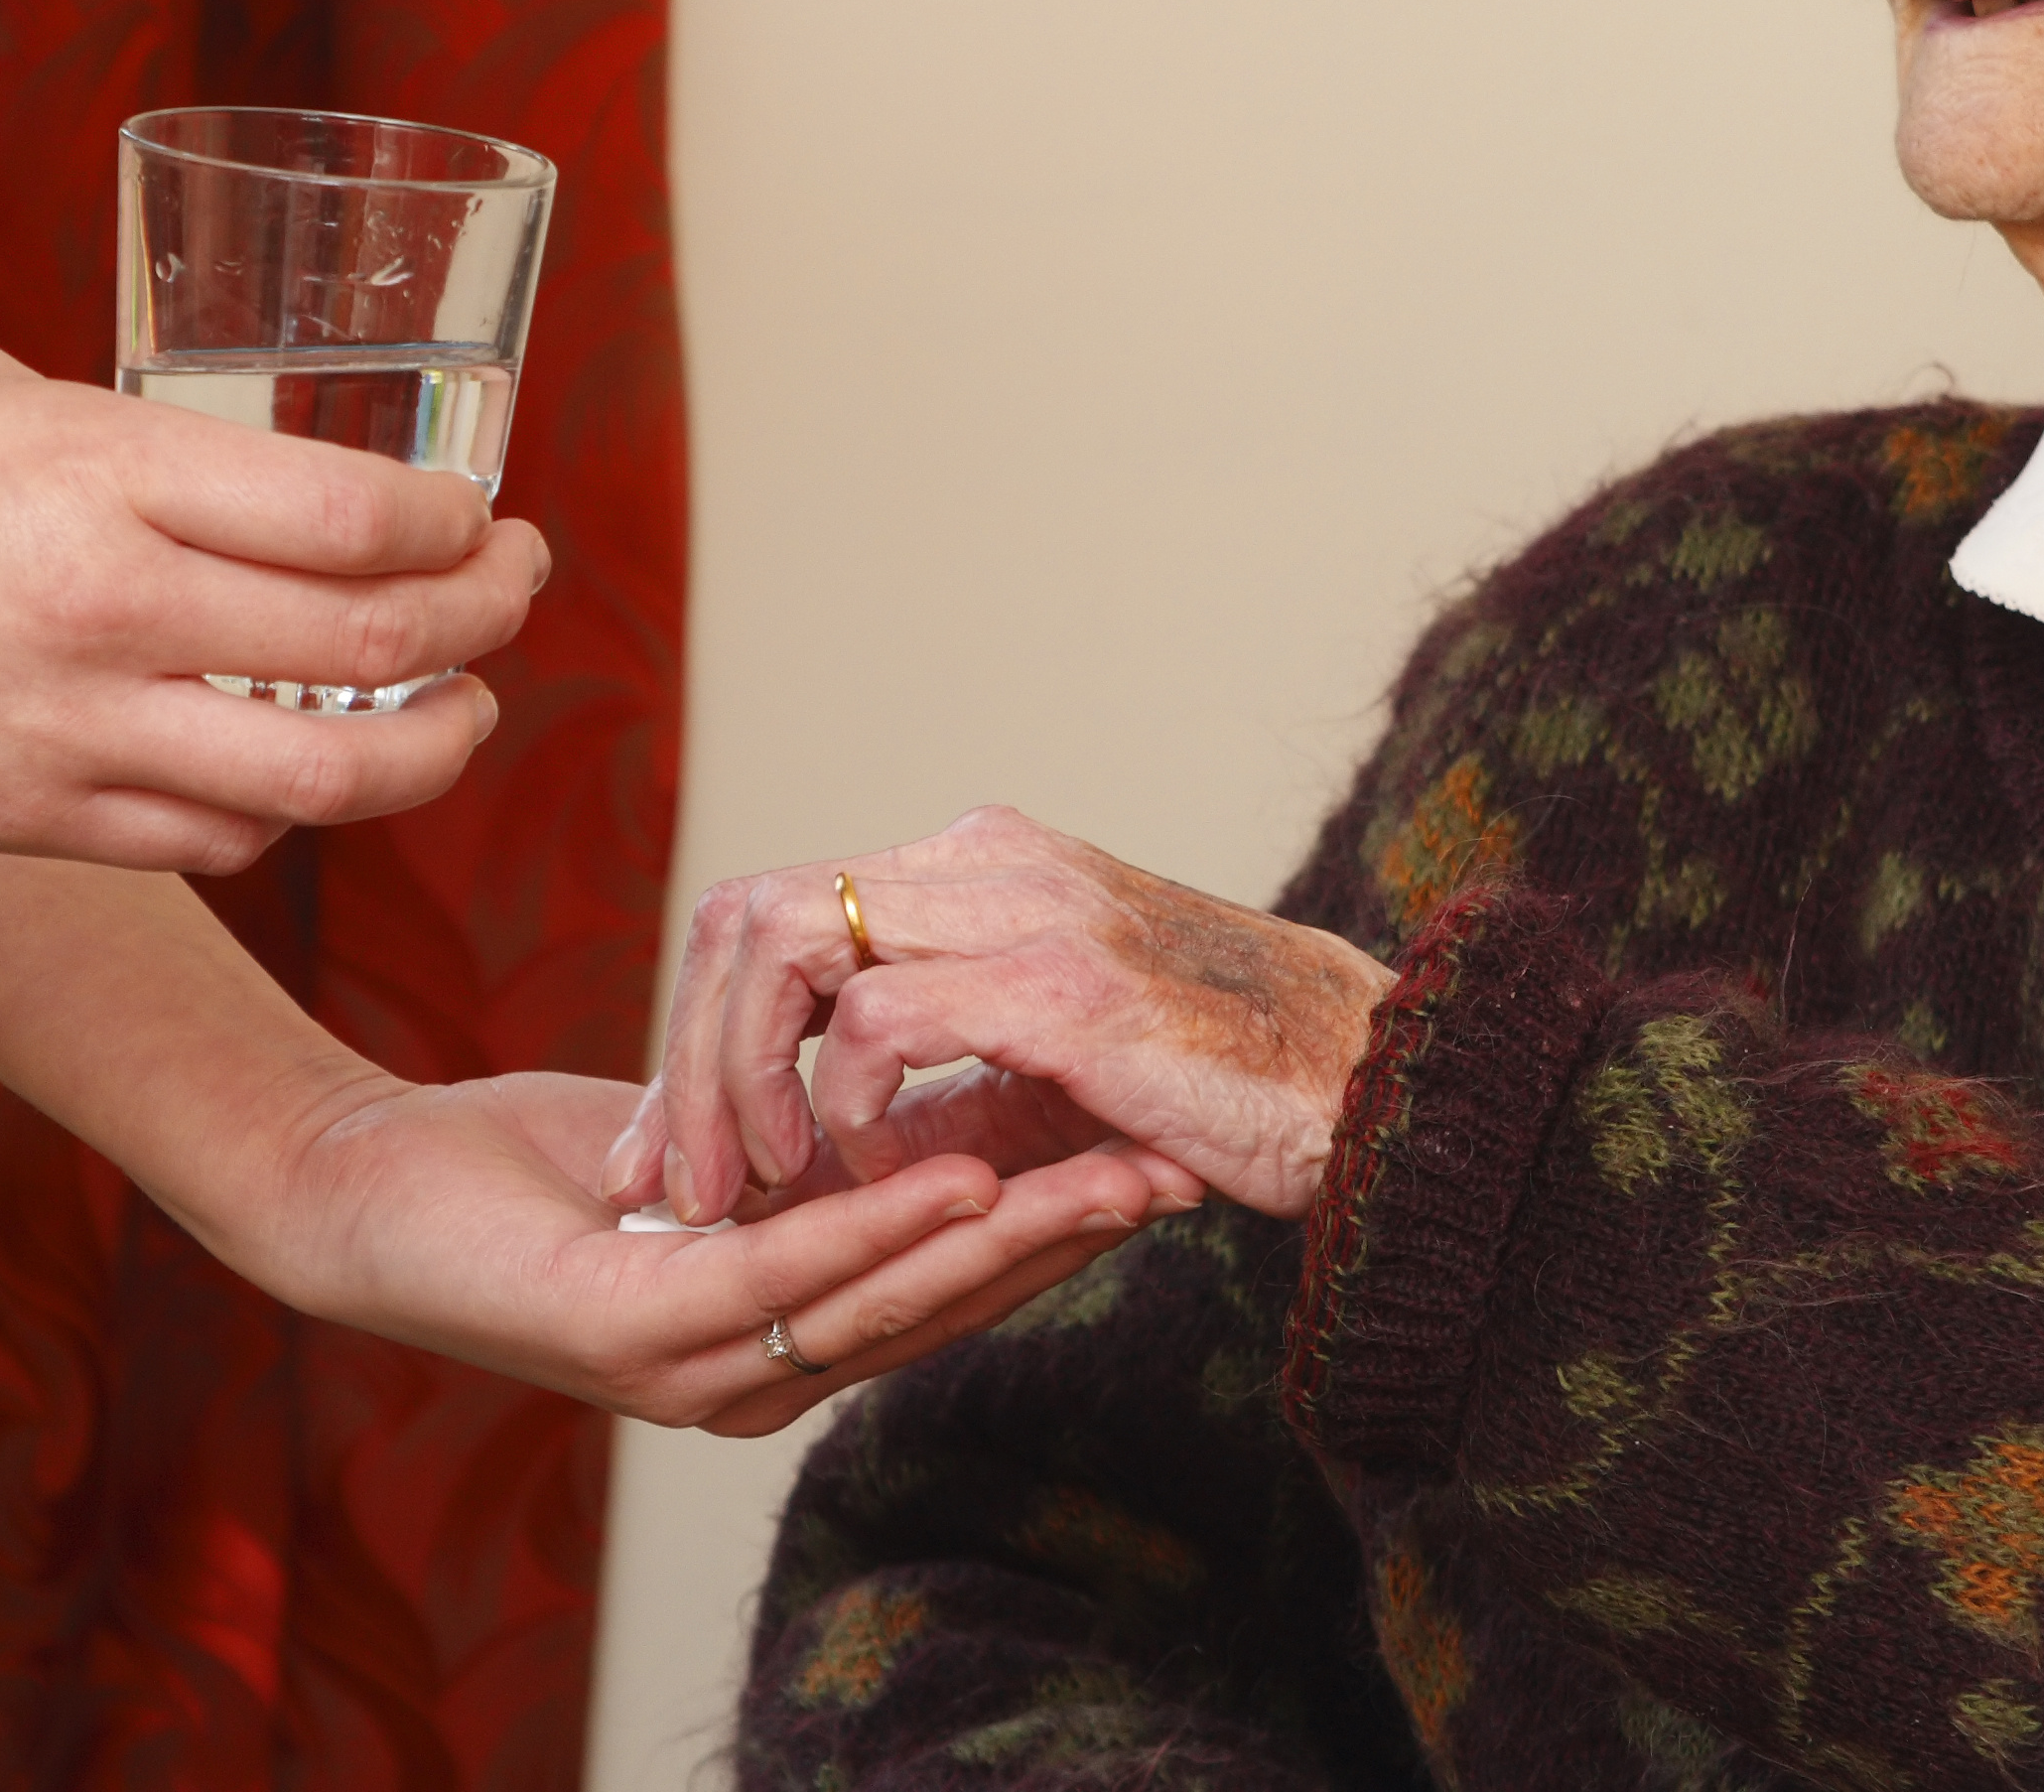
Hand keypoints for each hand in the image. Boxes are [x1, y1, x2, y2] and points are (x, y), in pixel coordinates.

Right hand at [0, 330, 540, 871]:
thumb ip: (117, 430)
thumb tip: (220, 464)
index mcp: (104, 473)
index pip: (364, 517)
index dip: (462, 523)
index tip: (482, 509)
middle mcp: (110, 610)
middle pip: (385, 650)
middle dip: (490, 620)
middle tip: (516, 586)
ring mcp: (72, 734)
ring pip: (330, 779)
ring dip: (433, 746)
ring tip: (460, 708)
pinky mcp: (30, 821)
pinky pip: (217, 839)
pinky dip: (289, 810)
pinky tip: (301, 764)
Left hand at [259, 1067, 1189, 1435]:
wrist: (360, 1190)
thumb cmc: (521, 1168)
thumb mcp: (705, 1140)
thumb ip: (808, 1143)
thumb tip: (928, 1085)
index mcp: (777, 1339)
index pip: (946, 1287)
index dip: (1056, 1227)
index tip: (1158, 1154)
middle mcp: (751, 1378)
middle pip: (946, 1308)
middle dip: (1071, 1239)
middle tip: (1185, 1172)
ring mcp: (696, 1369)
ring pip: (887, 1300)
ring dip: (1009, 1239)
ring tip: (1114, 1180)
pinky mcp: (635, 1332)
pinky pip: (787, 1275)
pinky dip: (882, 1224)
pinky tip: (965, 1179)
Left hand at [605, 806, 1399, 1225]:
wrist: (1372, 1087)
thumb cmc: (1224, 1090)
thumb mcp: (1050, 1073)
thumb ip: (937, 1081)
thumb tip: (806, 1143)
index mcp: (982, 866)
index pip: (777, 906)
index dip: (700, 1025)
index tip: (672, 1148)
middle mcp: (988, 860)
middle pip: (750, 911)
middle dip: (687, 1052)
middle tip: (671, 1180)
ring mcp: (1023, 908)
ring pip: (785, 941)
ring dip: (738, 1074)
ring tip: (750, 1183)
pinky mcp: (1059, 982)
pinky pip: (876, 1014)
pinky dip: (837, 1100)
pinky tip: (855, 1171)